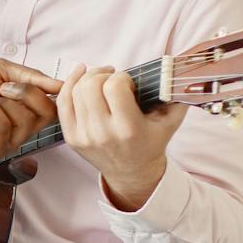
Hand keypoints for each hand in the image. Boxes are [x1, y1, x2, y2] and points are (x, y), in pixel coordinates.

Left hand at [0, 59, 61, 156]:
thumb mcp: (2, 70)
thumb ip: (32, 77)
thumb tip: (62, 84)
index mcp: (27, 110)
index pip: (56, 106)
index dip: (55, 91)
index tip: (41, 78)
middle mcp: (22, 128)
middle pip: (47, 114)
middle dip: (26, 93)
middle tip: (3, 86)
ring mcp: (8, 140)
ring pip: (25, 120)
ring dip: (4, 102)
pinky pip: (4, 128)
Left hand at [56, 64, 186, 209]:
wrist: (132, 172)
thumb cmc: (151, 142)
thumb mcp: (171, 121)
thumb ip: (176, 95)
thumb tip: (179, 70)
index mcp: (128, 129)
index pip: (115, 87)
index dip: (122, 77)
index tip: (129, 83)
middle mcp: (103, 133)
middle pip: (90, 86)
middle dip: (102, 74)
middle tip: (112, 76)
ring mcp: (84, 136)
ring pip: (75, 91)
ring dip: (87, 77)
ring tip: (100, 78)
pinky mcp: (71, 138)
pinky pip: (63, 104)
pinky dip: (69, 85)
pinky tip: (80, 76)